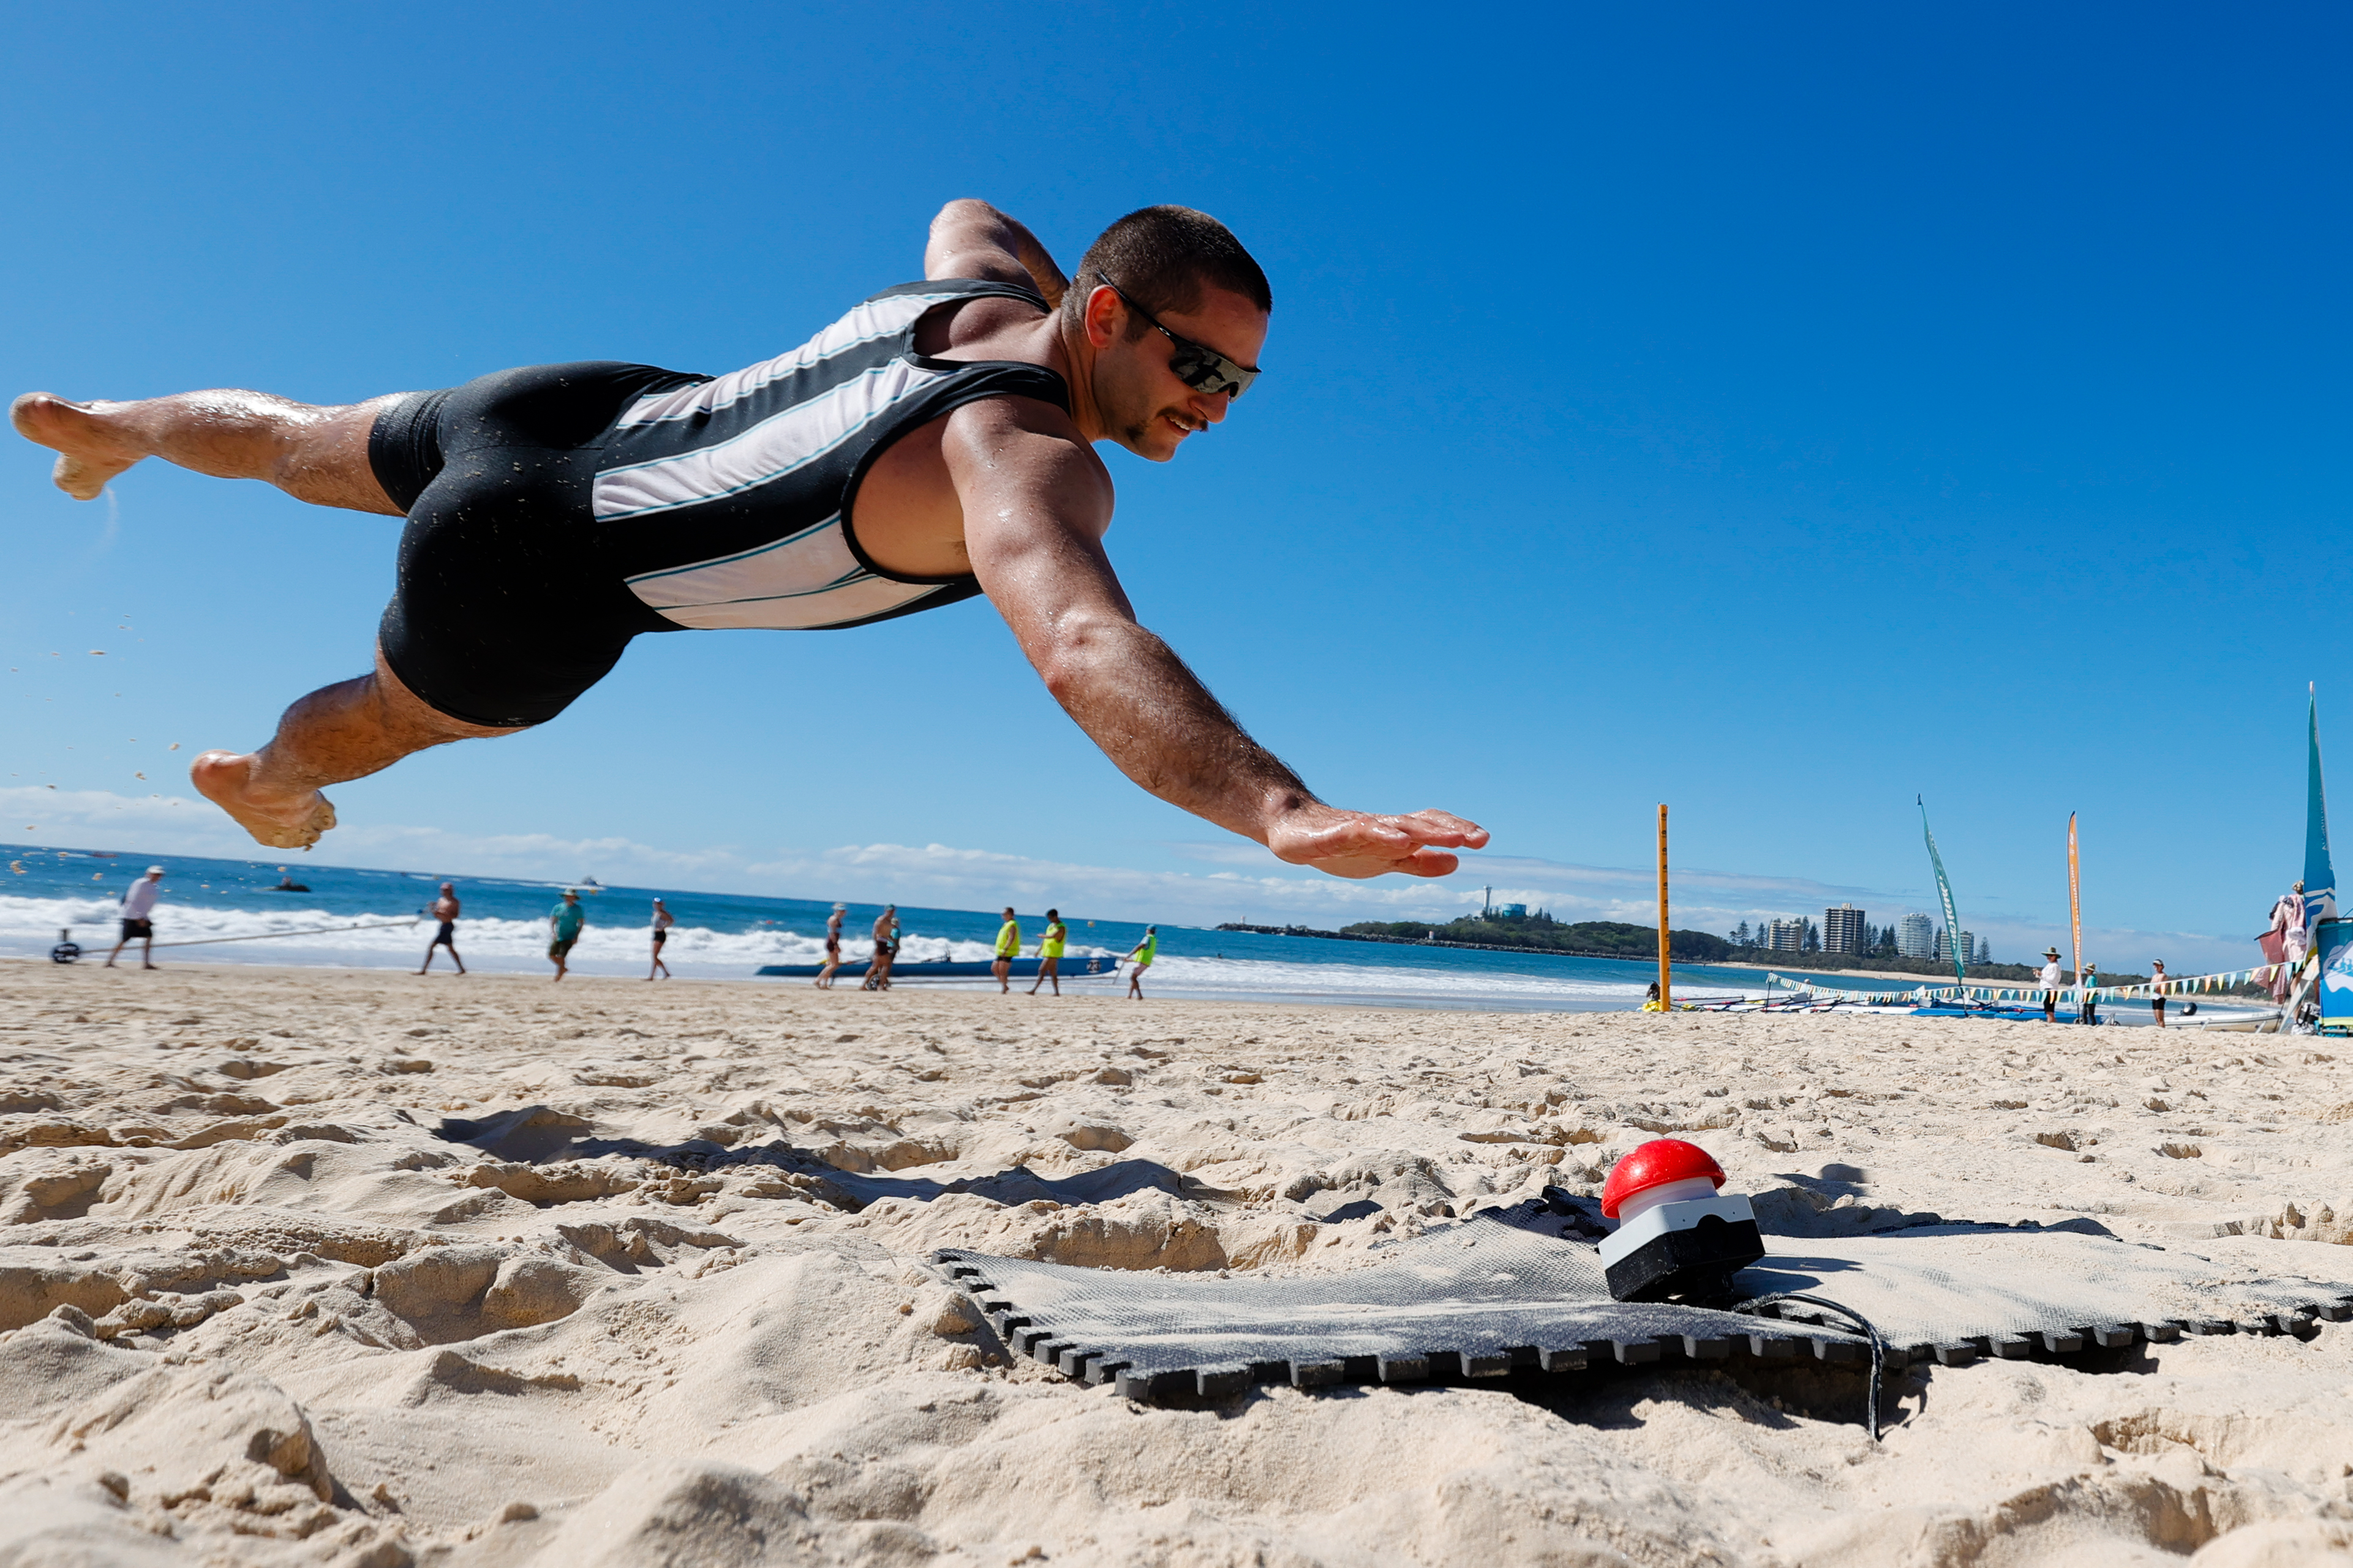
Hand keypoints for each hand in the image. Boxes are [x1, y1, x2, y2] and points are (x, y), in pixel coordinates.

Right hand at [1266, 805, 1488, 879]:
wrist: (1291, 827)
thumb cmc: (1342, 843)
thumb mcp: (1386, 860)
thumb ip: (1419, 862)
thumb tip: (1455, 862)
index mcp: (1395, 832)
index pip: (1431, 826)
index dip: (1456, 830)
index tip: (1483, 839)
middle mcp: (1381, 826)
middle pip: (1419, 824)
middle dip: (1448, 830)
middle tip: (1478, 838)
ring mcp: (1356, 828)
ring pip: (1394, 826)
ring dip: (1424, 831)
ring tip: (1449, 837)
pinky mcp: (1331, 835)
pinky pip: (1358, 832)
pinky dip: (1379, 834)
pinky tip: (1397, 839)